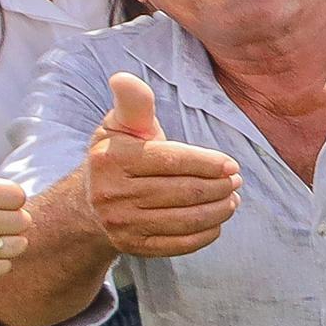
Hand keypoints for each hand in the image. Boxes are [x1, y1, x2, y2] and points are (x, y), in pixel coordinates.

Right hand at [80, 71, 242, 257]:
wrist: (89, 203)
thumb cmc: (118, 154)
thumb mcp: (121, 125)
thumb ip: (133, 103)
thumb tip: (124, 78)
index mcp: (112, 159)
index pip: (172, 161)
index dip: (208, 163)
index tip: (232, 164)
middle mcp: (112, 193)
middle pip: (184, 192)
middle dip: (219, 187)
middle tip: (237, 181)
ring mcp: (122, 224)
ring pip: (186, 219)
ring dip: (219, 210)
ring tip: (232, 199)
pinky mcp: (132, 247)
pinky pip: (179, 244)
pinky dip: (206, 234)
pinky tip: (217, 222)